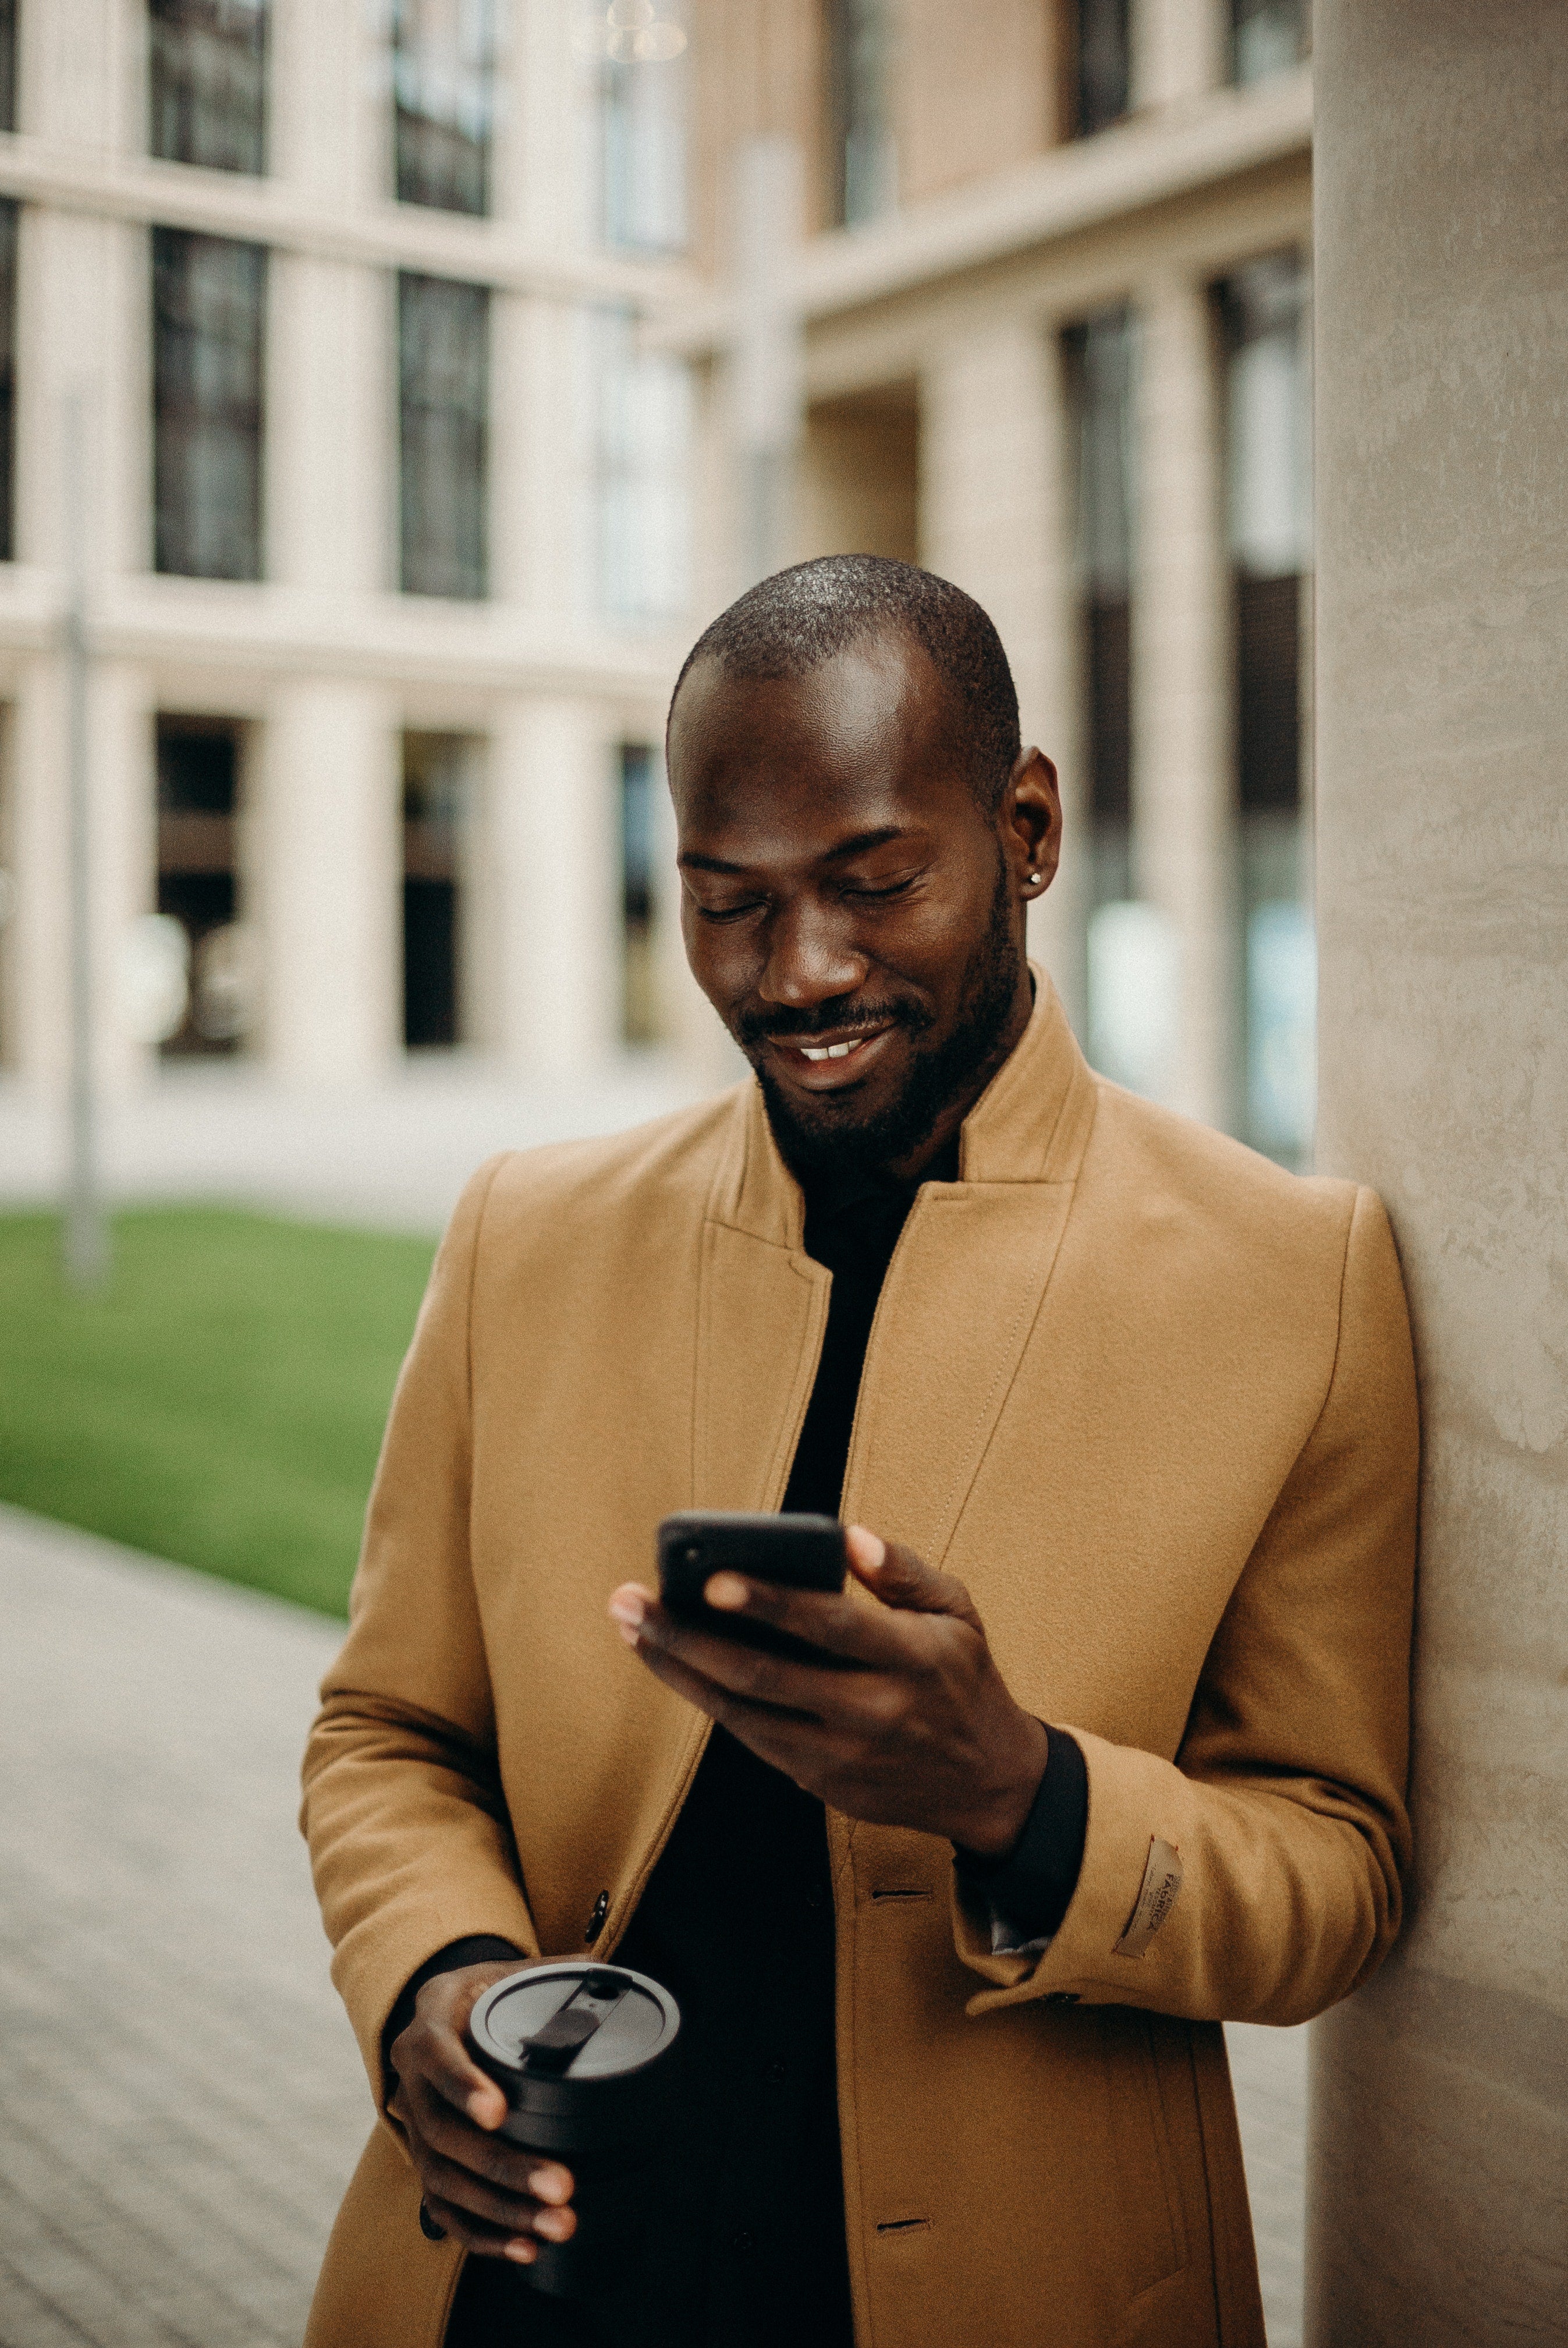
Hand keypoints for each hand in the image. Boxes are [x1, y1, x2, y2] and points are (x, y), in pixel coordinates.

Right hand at [388, 1962, 576, 2263]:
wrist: (440, 2016)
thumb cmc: (484, 1993)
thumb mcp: (509, 1971)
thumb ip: (555, 1974)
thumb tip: (611, 1980)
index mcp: (429, 2024)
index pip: (437, 2056)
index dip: (464, 2085)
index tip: (499, 2112)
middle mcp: (411, 2080)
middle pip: (443, 2134)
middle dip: (502, 2165)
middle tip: (561, 2185)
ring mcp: (414, 2129)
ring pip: (443, 2180)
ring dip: (501, 2209)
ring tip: (556, 2224)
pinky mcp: (426, 2166)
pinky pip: (444, 2210)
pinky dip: (483, 2234)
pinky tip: (525, 2247)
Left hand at [609, 1527, 1047, 1855]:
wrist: (988, 1783)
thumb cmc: (962, 1679)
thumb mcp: (957, 1612)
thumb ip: (903, 1571)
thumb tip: (849, 1537)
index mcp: (910, 1660)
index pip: (831, 1627)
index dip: (770, 1603)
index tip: (712, 1579)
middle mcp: (872, 1713)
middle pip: (764, 1676)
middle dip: (688, 1638)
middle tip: (631, 1602)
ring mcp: (841, 1756)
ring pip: (742, 1713)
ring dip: (679, 1670)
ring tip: (634, 1629)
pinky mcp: (820, 1782)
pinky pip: (752, 1736)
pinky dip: (709, 1699)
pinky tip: (676, 1663)